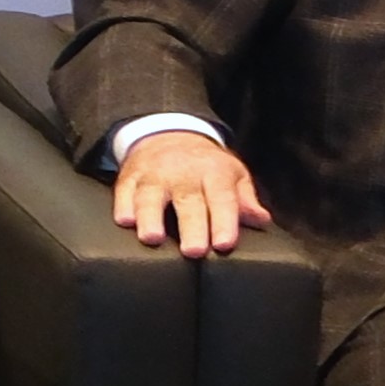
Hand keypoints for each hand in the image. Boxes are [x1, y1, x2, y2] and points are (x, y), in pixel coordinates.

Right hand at [113, 127, 264, 255]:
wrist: (168, 134)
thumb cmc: (206, 165)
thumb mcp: (233, 175)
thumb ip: (245, 199)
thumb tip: (261, 220)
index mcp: (214, 173)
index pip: (222, 198)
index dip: (223, 221)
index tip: (224, 243)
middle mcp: (183, 173)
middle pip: (188, 201)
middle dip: (191, 226)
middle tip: (194, 251)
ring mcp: (154, 174)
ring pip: (151, 195)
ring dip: (151, 216)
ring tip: (152, 238)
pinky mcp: (130, 176)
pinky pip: (124, 189)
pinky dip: (123, 204)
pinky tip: (125, 221)